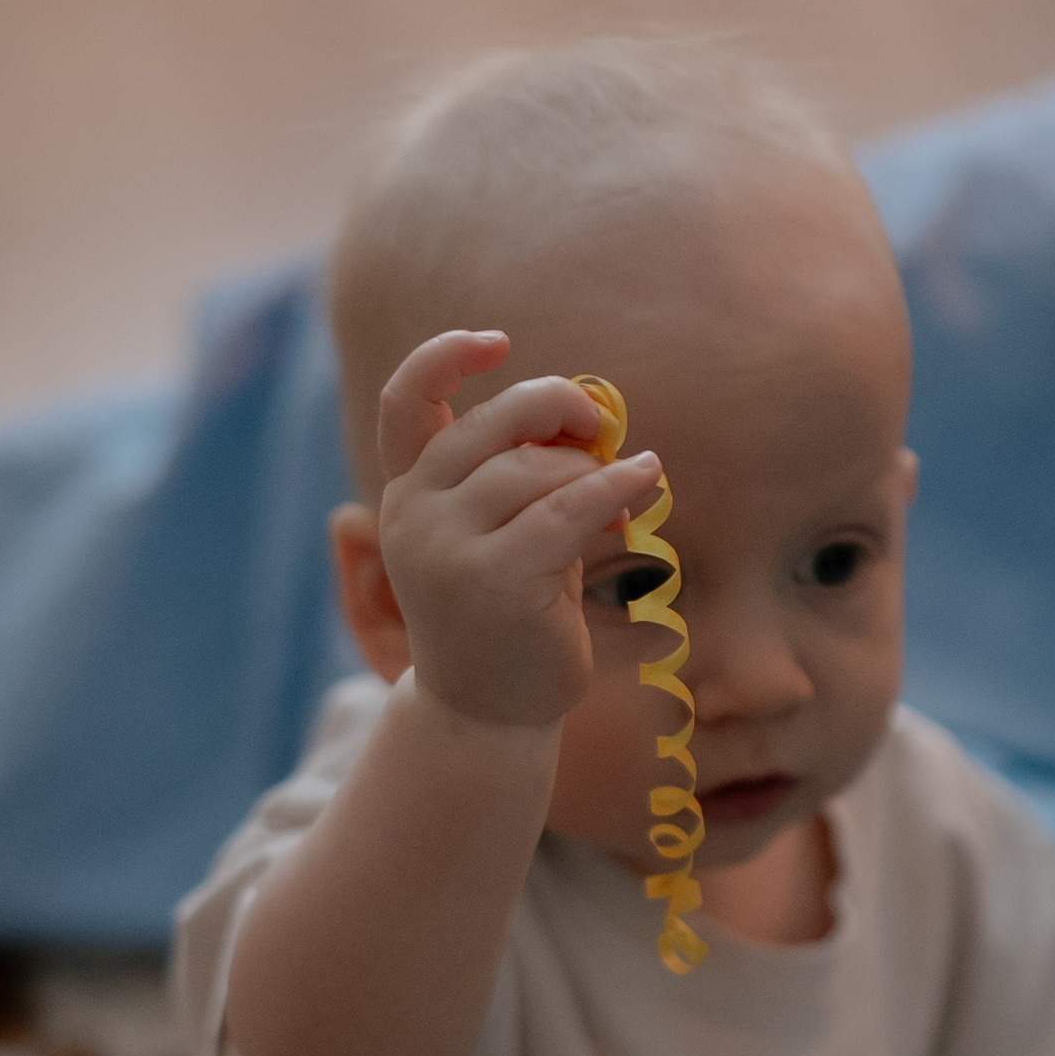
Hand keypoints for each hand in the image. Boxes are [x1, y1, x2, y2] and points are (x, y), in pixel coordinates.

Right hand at [374, 333, 662, 736]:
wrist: (488, 714)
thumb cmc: (508, 618)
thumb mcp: (503, 535)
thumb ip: (519, 474)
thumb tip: (587, 418)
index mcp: (407, 493)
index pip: (407, 402)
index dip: (446, 357)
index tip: (498, 341)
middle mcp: (414, 513)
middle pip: (492, 421)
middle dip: (557, 407)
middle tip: (598, 426)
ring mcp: (446, 549)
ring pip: (533, 468)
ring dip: (589, 471)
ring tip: (619, 500)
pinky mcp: (494, 581)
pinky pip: (566, 509)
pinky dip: (614, 485)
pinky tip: (647, 478)